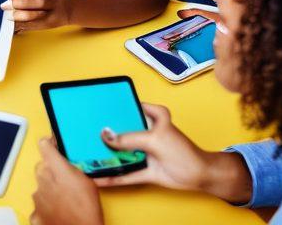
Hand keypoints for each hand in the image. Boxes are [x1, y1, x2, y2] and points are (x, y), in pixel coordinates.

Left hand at [31, 137, 103, 224]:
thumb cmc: (88, 210)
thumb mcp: (87, 182)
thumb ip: (72, 168)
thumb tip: (67, 165)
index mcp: (54, 167)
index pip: (44, 144)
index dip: (50, 145)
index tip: (54, 147)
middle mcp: (41, 179)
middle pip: (42, 167)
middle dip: (51, 171)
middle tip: (65, 182)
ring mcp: (36, 197)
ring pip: (40, 187)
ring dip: (49, 191)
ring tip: (65, 202)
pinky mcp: (34, 214)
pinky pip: (39, 206)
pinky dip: (46, 209)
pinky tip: (58, 214)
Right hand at [94, 104, 246, 200]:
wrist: (200, 176)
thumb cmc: (183, 151)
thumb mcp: (155, 139)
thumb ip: (129, 138)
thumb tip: (106, 135)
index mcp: (150, 114)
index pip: (127, 105)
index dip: (110, 106)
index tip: (92, 106)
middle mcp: (144, 131)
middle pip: (120, 130)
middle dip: (103, 133)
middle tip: (82, 131)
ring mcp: (143, 150)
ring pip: (120, 152)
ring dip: (105, 155)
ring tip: (85, 154)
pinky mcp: (143, 168)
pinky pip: (124, 172)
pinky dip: (112, 175)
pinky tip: (98, 176)